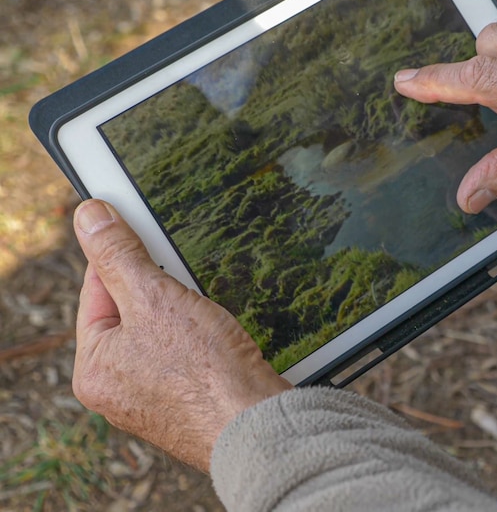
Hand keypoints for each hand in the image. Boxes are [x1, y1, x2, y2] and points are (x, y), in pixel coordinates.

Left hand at [72, 199, 289, 471]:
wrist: (259, 426)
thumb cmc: (207, 372)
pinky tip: (221, 338)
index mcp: (94, 367)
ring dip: (185, 314)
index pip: (97, 289)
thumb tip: (90, 218)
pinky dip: (202, 340)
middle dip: (162, 289)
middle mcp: (116, 390)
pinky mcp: (189, 405)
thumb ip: (119, 255)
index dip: (124, 256)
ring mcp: (152, 401)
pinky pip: (186, 358)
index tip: (144, 229)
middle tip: (186, 280)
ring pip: (163, 335)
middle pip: (132, 313)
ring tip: (208, 314)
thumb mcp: (155, 298)